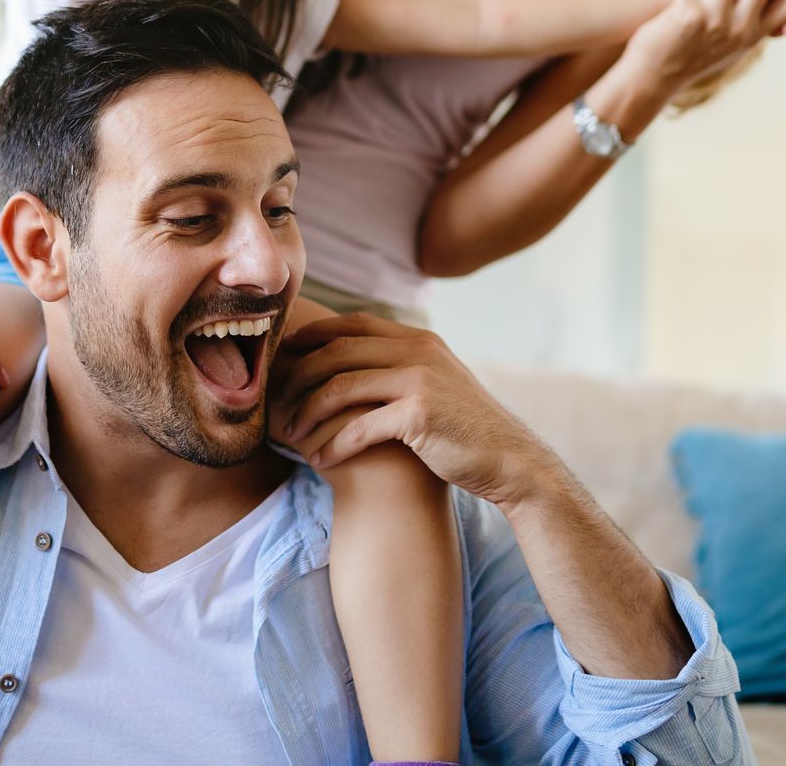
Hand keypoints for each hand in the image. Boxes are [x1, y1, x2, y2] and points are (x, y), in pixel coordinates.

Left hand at [272, 313, 560, 507]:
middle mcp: (417, 350)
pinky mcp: (419, 413)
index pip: (352, 324)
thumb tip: (355, 364)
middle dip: (299, 376)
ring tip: (291, 435)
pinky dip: (333, 443)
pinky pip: (359, 426)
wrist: (509, 460)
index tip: (285, 357)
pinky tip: (319, 460)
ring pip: (341, 387)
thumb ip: (402, 366)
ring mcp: (419, 379)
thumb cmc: (464, 429)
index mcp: (418, 339)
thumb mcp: (436, 383)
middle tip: (276, 403)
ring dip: (309, 413)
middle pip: (337, 352)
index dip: (313, 336)